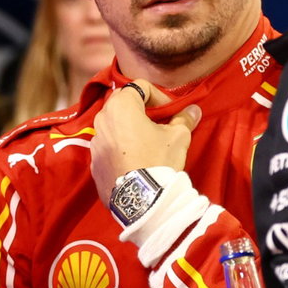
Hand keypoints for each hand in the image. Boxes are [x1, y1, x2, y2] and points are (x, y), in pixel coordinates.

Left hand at [89, 79, 201, 198]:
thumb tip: (193, 110)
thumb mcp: (178, 136)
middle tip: (158, 124)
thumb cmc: (159, 160)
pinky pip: (108, 147)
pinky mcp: (94, 163)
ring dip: (128, 129)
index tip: (170, 112)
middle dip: (141, 110)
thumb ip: (184, 119)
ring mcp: (95, 143)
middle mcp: (102, 120)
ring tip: (147, 144)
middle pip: (123, 104)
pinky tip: (135, 161)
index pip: (140, 87)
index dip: (159, 96)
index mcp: (121, 106)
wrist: (142, 200)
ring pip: (113, 126)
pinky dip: (119, 148)